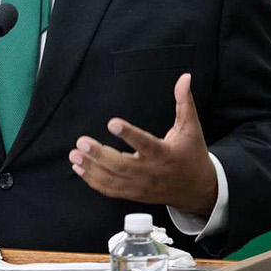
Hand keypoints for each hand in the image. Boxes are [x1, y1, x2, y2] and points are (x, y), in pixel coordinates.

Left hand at [68, 74, 217, 217]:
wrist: (196, 188)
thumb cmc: (191, 154)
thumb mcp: (191, 128)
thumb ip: (184, 102)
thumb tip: (185, 77)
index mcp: (164, 154)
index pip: (145, 143)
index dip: (129, 134)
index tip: (112, 123)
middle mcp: (150, 172)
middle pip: (121, 166)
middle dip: (99, 154)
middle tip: (82, 141)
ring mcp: (140, 186)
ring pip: (112, 179)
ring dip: (91, 168)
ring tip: (74, 154)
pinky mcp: (133, 193)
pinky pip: (110, 189)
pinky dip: (93, 180)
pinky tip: (79, 168)